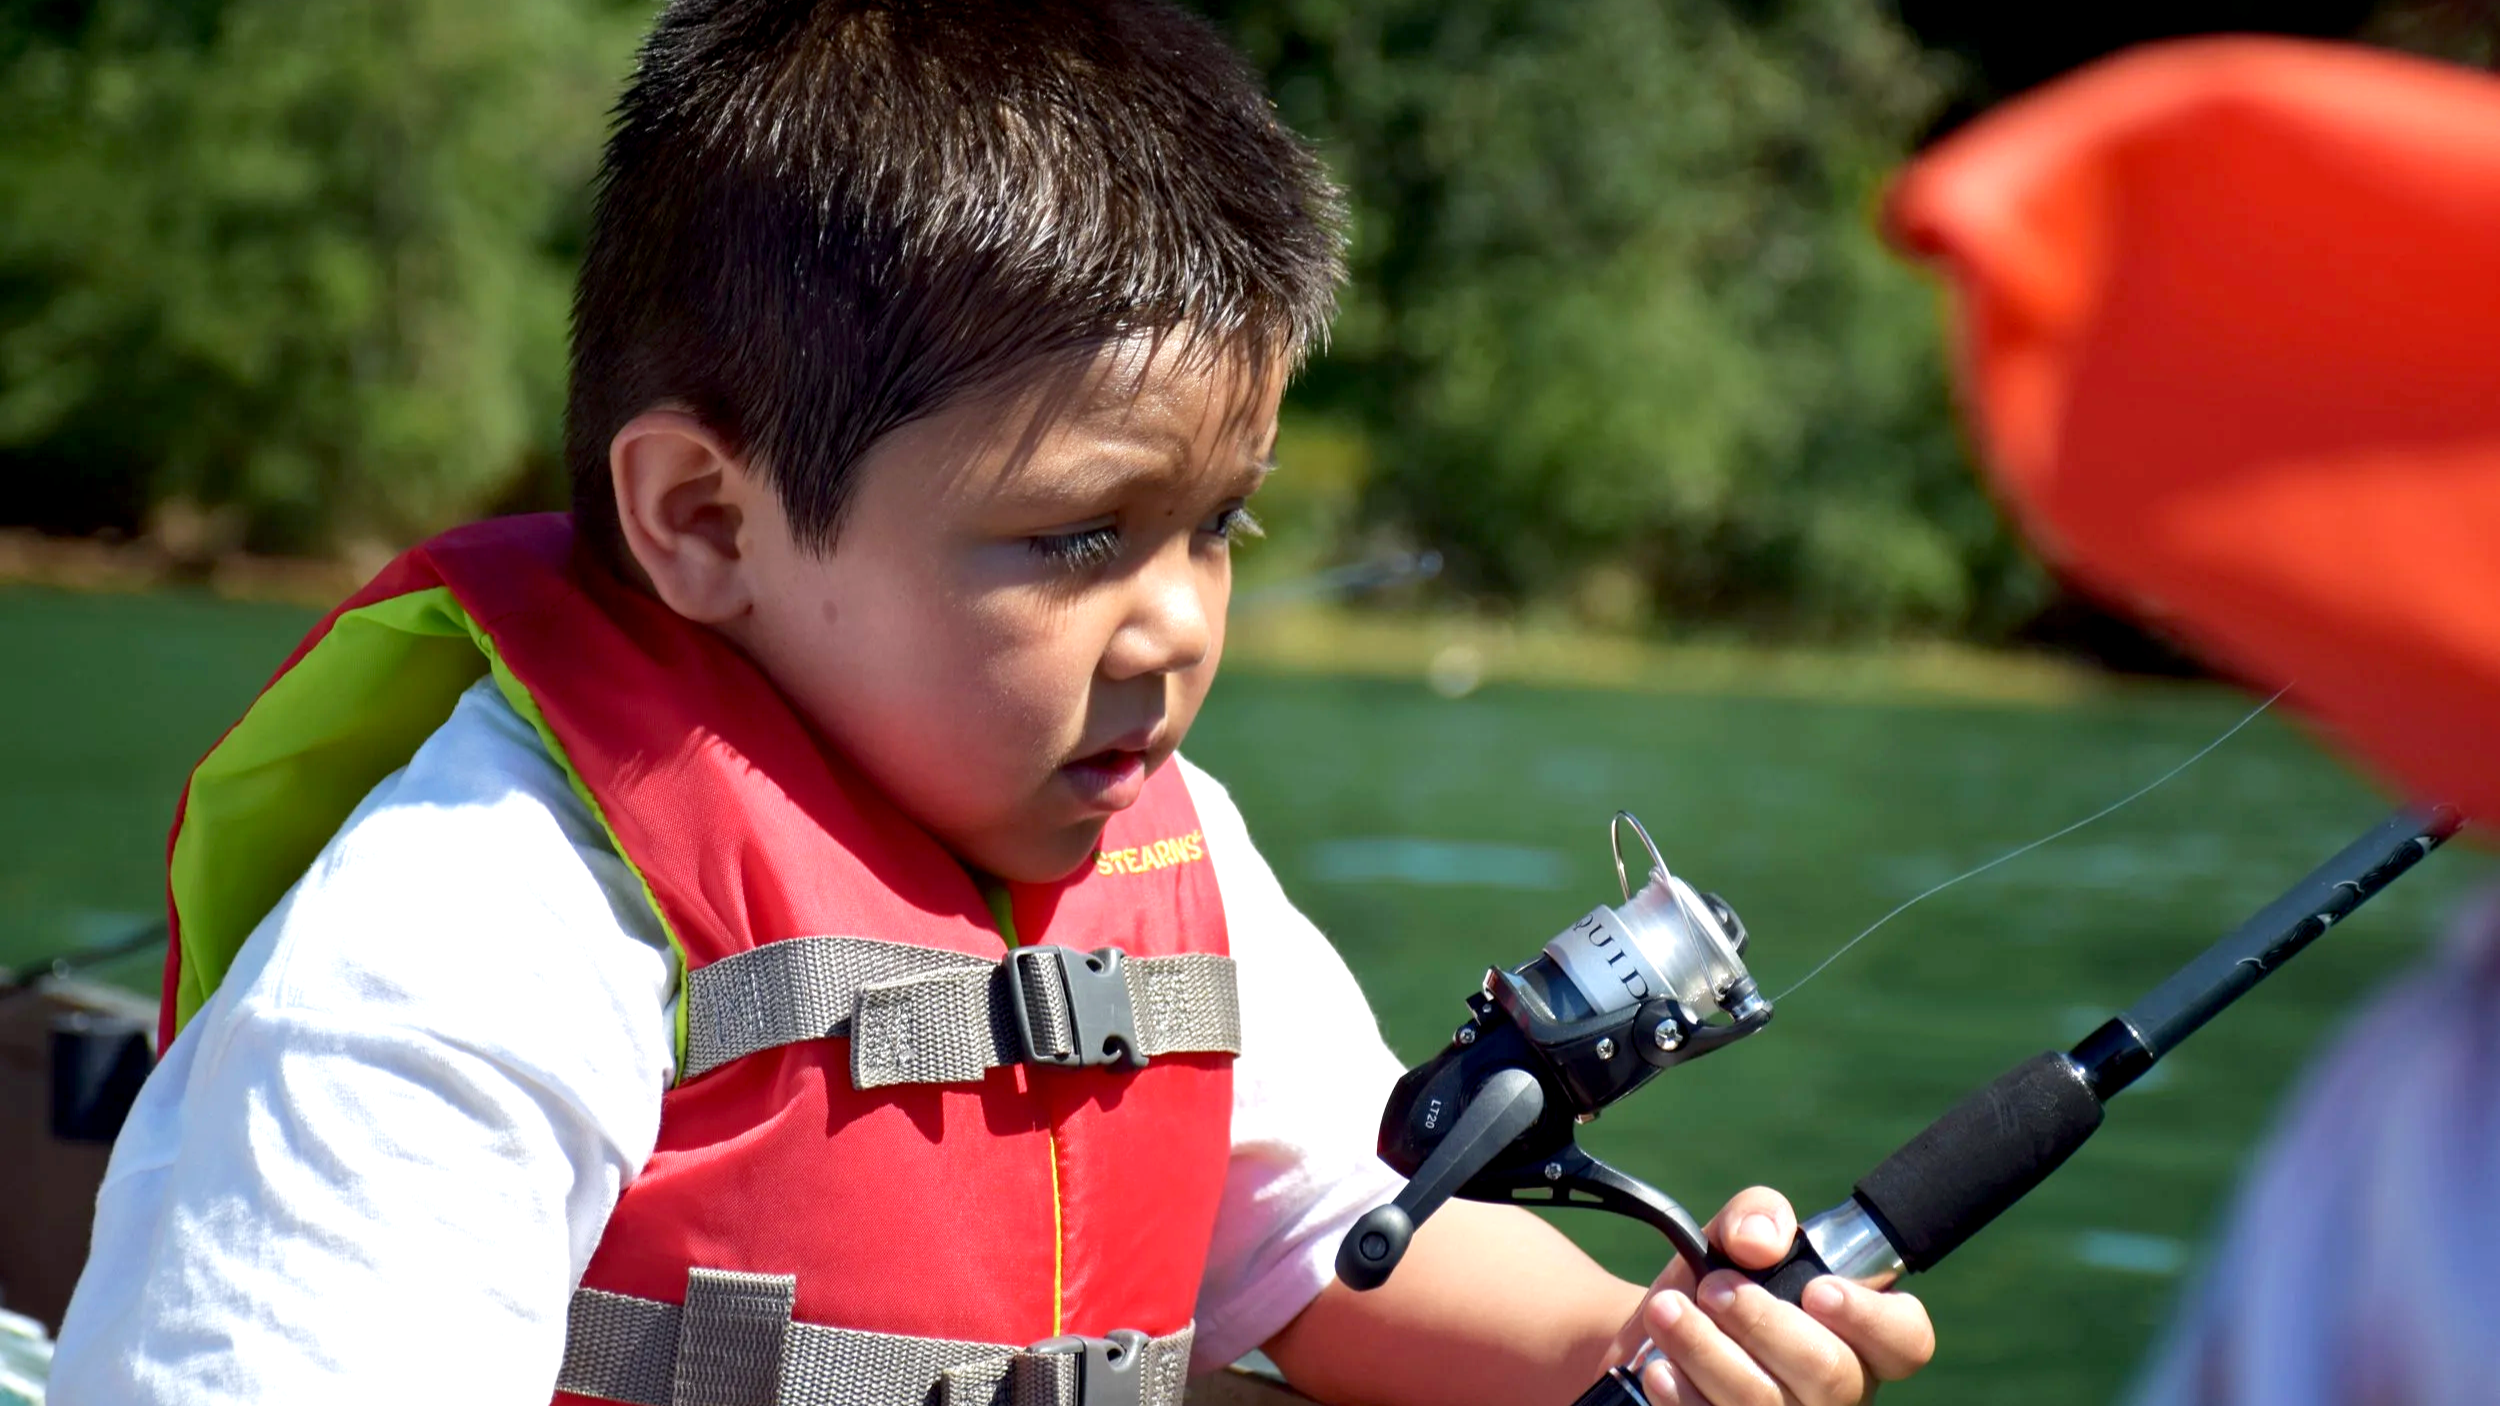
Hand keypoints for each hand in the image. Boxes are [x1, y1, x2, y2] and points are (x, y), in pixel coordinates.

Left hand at [1611, 1187, 1933, 1404]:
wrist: (1659, 1333)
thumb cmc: (1718, 1280)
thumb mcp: (1735, 1233)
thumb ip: (1758, 1214)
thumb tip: (1761, 1239)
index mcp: (1861, 1333)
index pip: (1906, 1340)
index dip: (1871, 1320)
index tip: (1816, 1290)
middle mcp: (1841, 1389)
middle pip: (1830, 1375)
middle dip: (1762, 1323)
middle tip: (1712, 1288)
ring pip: (1766, 1405)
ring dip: (1706, 1351)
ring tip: (1665, 1312)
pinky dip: (1683, 1396)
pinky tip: (1659, 1367)